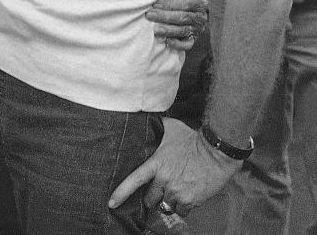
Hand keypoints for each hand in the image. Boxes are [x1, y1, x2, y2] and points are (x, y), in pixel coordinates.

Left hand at [109, 117, 239, 216]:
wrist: (217, 152)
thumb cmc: (194, 139)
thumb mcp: (172, 128)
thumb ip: (158, 126)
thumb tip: (151, 117)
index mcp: (155, 164)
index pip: (133, 181)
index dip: (120, 193)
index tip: (111, 203)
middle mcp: (164, 180)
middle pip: (149, 198)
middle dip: (152, 197)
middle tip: (159, 191)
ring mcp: (177, 192)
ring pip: (165, 206)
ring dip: (168, 202)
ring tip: (176, 191)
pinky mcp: (191, 200)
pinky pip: (181, 211)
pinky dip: (183, 207)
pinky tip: (187, 196)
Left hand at [147, 0, 207, 49]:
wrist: (189, 10)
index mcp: (200, 3)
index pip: (187, 4)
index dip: (171, 4)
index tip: (155, 4)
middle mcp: (201, 17)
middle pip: (183, 17)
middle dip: (165, 16)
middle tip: (149, 15)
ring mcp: (198, 29)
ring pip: (183, 30)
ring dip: (168, 30)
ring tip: (154, 29)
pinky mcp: (193, 39)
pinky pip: (187, 44)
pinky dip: (178, 44)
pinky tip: (167, 41)